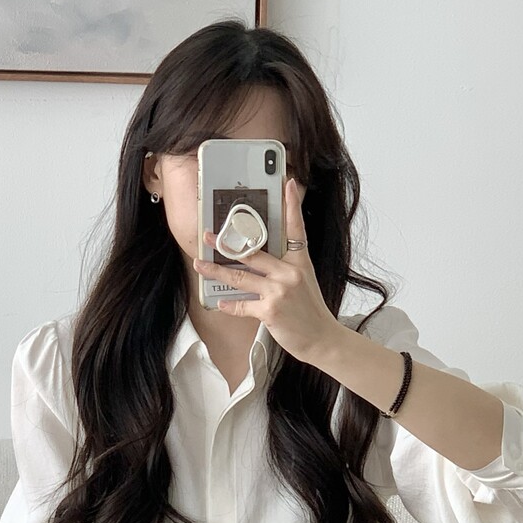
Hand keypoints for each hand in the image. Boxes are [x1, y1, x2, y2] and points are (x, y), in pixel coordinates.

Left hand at [193, 177, 338, 364]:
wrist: (322, 339)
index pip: (296, 227)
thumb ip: (286, 268)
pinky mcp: (269, 311)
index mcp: (300, 262)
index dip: (292, 204)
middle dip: (227, 243)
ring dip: (217, 271)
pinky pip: (242, 305)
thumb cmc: (310, 312)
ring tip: (200, 265)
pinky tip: (220, 302)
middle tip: (208, 235)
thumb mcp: (305, 281)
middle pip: (253, 252)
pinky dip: (230, 305)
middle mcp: (289, 272)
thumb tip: (262, 260)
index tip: (288, 183)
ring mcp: (279, 291)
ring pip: (241, 277)